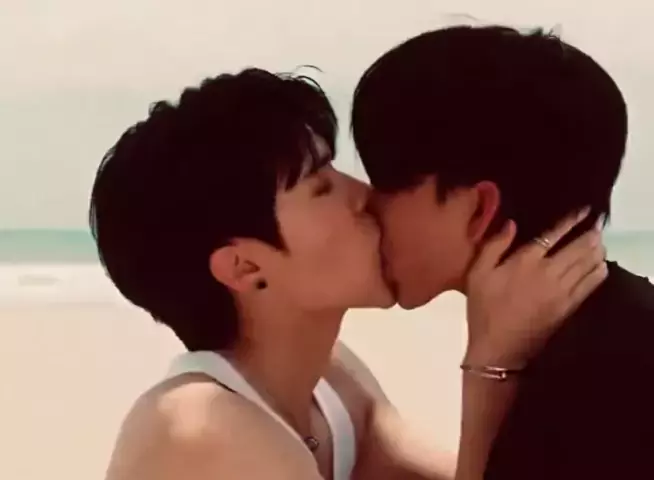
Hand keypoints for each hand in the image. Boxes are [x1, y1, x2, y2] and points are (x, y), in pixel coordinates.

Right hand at [464, 208, 606, 367]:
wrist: (498, 347)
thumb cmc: (484, 308)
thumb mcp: (478, 274)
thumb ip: (494, 246)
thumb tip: (511, 224)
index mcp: (525, 261)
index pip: (553, 235)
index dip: (570, 221)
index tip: (583, 212)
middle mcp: (548, 272)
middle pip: (578, 248)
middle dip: (591, 234)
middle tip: (599, 224)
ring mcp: (561, 290)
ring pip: (587, 265)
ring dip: (597, 251)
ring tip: (600, 241)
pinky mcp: (568, 307)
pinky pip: (590, 285)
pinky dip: (598, 273)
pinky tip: (601, 266)